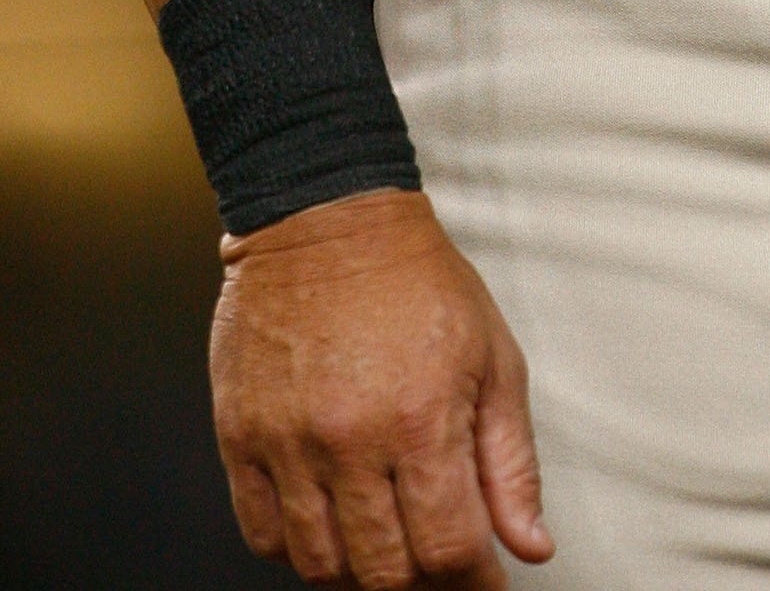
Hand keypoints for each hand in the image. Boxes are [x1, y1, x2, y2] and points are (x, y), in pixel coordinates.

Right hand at [210, 188, 552, 585]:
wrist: (328, 216)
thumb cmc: (419, 281)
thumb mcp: (493, 356)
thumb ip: (512, 461)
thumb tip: (530, 546)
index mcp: (421, 419)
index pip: (448, 550)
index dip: (472, 582)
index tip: (484, 581)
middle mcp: (350, 440)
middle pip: (384, 572)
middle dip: (420, 582)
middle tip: (436, 562)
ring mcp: (288, 442)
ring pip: (321, 565)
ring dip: (359, 573)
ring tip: (384, 543)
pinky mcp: (240, 436)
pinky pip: (261, 535)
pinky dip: (296, 549)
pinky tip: (328, 523)